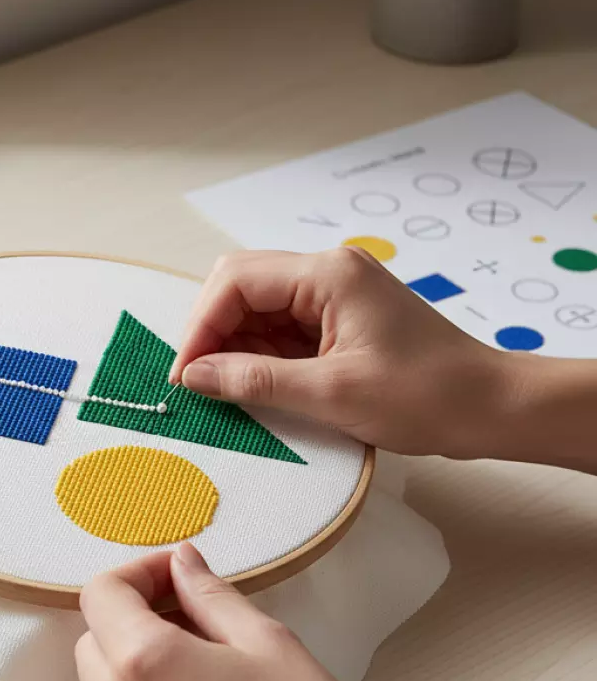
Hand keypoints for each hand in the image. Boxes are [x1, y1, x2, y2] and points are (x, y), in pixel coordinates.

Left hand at [76, 543, 355, 680]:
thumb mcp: (270, 647)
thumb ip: (213, 596)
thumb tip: (184, 563)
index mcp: (145, 664)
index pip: (102, 593)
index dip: (140, 572)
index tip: (174, 573)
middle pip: (96, 638)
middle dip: (138, 617)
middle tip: (195, 615)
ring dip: (142, 662)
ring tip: (205, 666)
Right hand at [166, 247, 510, 459]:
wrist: (493, 408)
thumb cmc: (429, 396)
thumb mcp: (331, 394)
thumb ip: (254, 381)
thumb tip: (195, 376)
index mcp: (328, 274)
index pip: (236, 281)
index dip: (201, 326)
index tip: (186, 372)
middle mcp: (328, 271)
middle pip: (241, 286)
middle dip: (212, 331)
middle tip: (199, 380)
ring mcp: (335, 292)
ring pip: (258, 307)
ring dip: (235, 346)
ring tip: (225, 390)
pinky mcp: (339, 317)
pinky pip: (282, 326)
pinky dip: (261, 354)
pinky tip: (254, 385)